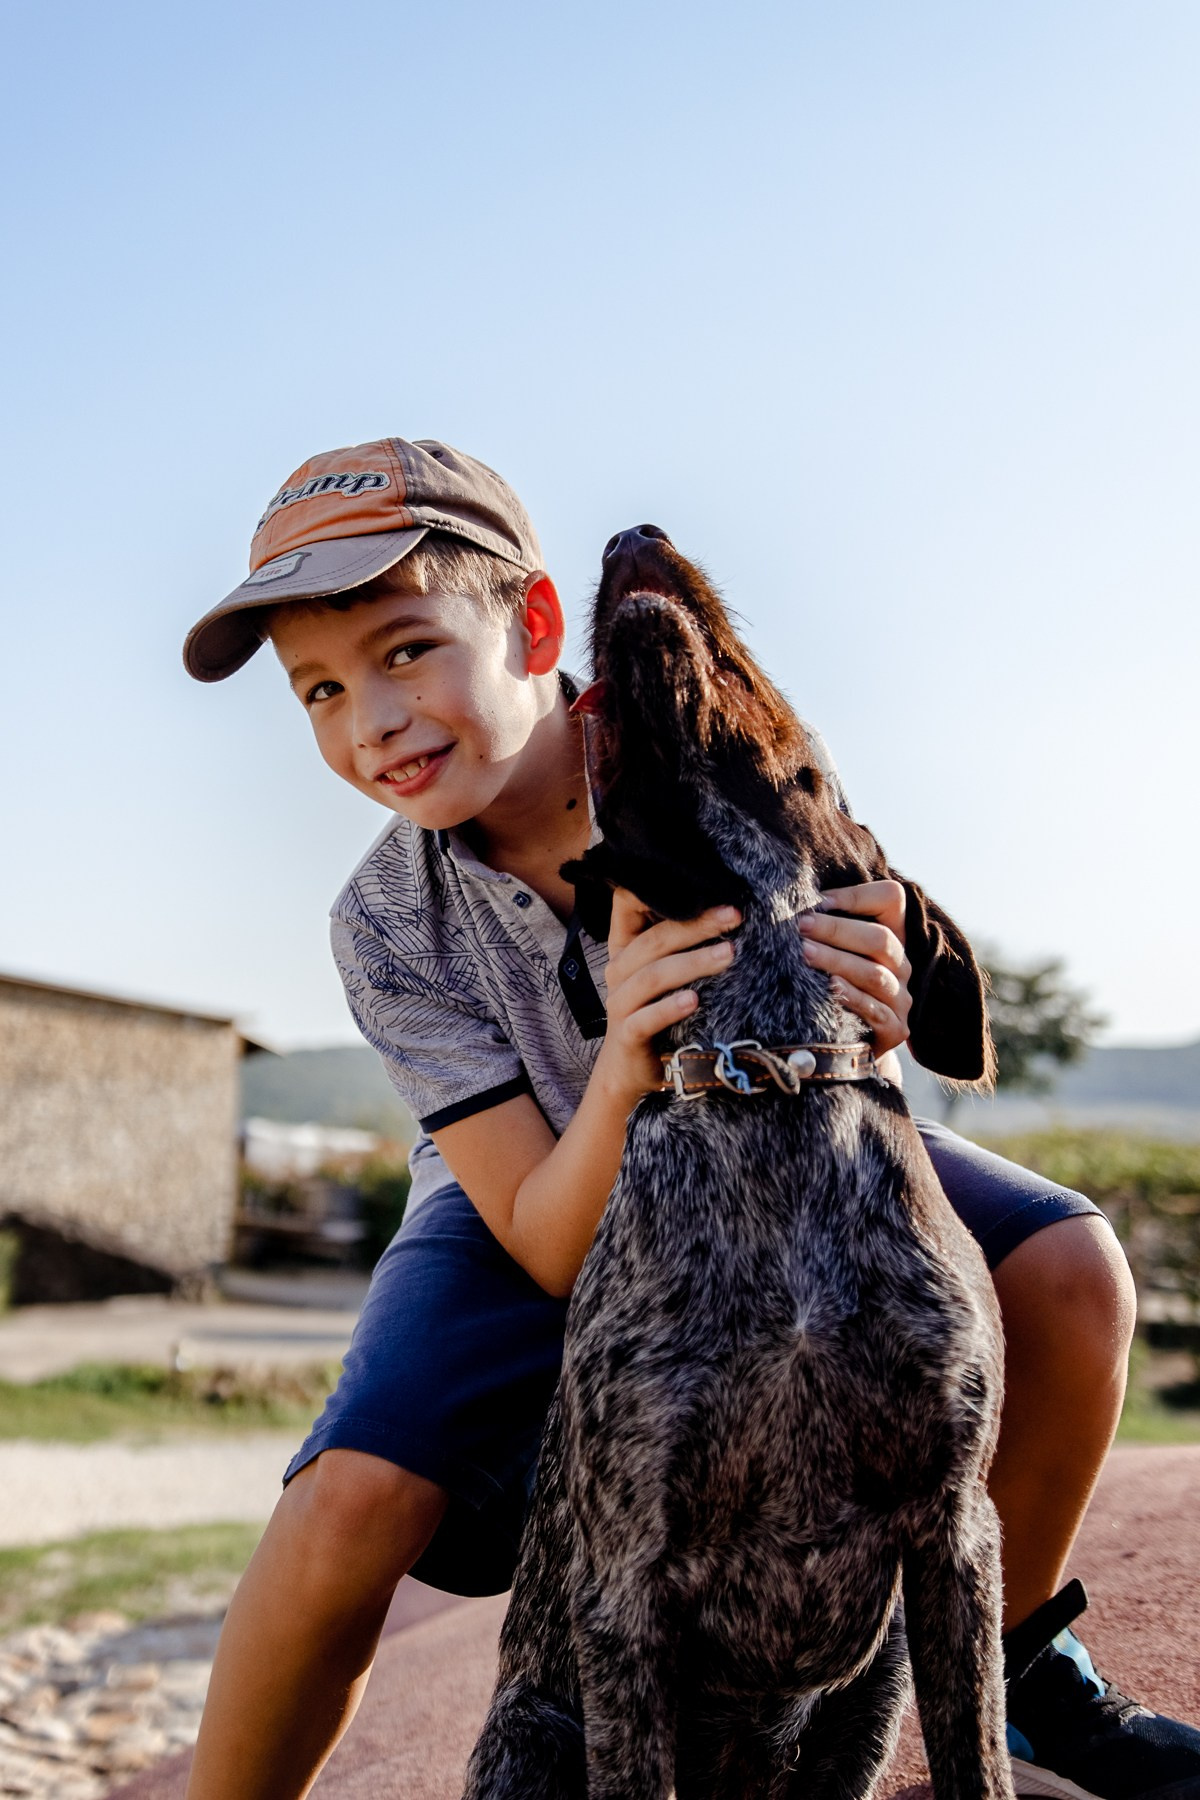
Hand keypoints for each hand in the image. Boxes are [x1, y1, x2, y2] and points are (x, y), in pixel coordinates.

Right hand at [596, 890, 741, 1105]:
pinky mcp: (627, 1034)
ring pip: (653, 976)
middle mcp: (618, 970)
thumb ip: (680, 943)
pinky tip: (695, 1001)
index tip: (699, 879)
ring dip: (693, 963)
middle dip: (696, 925)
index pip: (627, 904)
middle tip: (735, 916)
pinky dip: (670, 1008)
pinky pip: (645, 1018)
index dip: (653, 888)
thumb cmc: (659, 1012)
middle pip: (654, 940)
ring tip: (729, 954)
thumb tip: (729, 908)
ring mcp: (619, 1003)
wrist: (633, 1069)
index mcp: (626, 948)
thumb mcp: (665, 973)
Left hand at [797, 879, 911, 1054]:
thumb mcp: (832, 953)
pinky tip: (829, 987)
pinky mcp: (895, 1029)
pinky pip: (876, 1010)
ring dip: (838, 961)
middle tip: (801, 926)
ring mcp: (901, 998)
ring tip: (804, 953)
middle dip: (837, 930)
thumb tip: (789, 898)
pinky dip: (852, 997)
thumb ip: (821, 927)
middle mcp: (901, 965)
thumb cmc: (828, 989)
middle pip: (880, 938)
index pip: (890, 899)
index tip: (818, 900)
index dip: (856, 896)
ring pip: (875, 974)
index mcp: (892, 936)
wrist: (843, 1045)